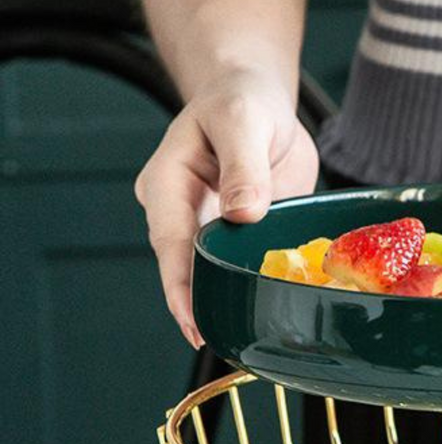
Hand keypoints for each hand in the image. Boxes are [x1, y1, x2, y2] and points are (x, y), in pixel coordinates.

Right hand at [135, 69, 319, 345]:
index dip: (180, 287)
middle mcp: (182, 212)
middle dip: (200, 307)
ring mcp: (210, 227)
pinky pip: (243, 266)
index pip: (171, 244)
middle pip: (187, 268)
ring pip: (214, 272)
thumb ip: (243, 166)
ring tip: (244, 340)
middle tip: (221, 344)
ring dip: (227, 303)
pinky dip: (254, 288)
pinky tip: (270, 314)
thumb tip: (242, 212)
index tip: (193, 323)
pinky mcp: (239, 235)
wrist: (257, 99)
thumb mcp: (243, 122)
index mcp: (168, 184)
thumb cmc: (242, 102)